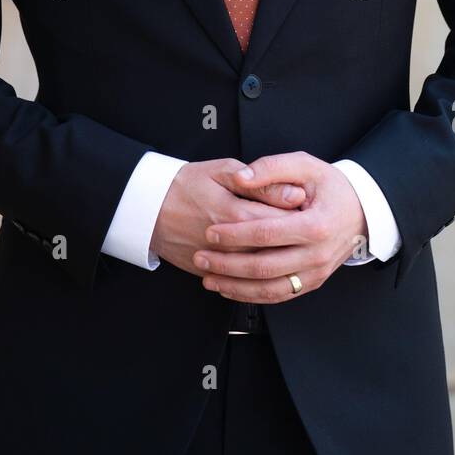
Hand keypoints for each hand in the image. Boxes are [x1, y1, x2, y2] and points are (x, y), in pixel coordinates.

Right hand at [150, 158, 307, 277]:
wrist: (145, 208)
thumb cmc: (184, 184)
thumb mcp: (221, 170)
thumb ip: (261, 181)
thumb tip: (294, 194)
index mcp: (234, 212)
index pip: (280, 221)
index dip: (299, 217)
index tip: (309, 209)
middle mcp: (228, 243)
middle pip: (273, 249)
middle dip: (293, 241)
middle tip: (304, 230)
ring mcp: (217, 261)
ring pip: (259, 271)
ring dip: (279, 263)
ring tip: (289, 249)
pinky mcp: (208, 272)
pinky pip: (240, 284)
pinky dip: (258, 280)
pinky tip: (268, 269)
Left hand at [194, 151, 367, 303]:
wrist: (361, 210)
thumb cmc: (331, 187)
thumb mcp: (306, 165)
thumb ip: (272, 167)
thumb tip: (242, 177)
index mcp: (315, 225)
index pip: (267, 234)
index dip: (235, 235)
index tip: (211, 232)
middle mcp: (317, 254)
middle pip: (264, 266)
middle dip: (227, 264)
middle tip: (202, 257)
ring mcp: (315, 272)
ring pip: (269, 288)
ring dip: (235, 286)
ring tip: (208, 278)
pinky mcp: (312, 282)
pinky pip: (279, 295)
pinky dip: (251, 296)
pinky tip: (230, 289)